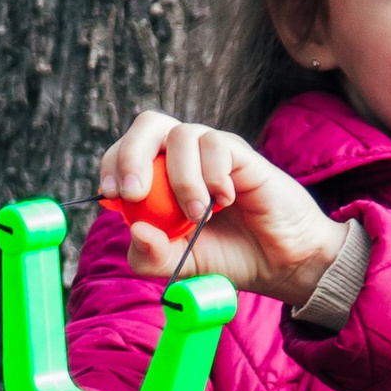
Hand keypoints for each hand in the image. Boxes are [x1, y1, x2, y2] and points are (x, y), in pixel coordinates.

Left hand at [97, 109, 349, 308]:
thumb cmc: (227, 256)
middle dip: (131, 154)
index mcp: (159, 177)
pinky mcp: (240, 154)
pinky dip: (214, 175)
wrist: (279, 262)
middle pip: (148, 125)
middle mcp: (182, 156)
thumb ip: (151, 256)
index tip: (111, 195)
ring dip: (182, 179)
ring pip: (182, 135)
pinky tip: (226, 201)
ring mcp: (211, 152)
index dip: (112, 164)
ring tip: (199, 215)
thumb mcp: (179, 265)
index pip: (124, 152)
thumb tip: (135, 230)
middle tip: (134, 193)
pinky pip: (217, 145)